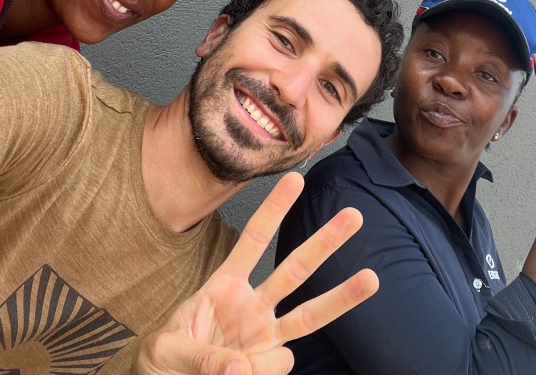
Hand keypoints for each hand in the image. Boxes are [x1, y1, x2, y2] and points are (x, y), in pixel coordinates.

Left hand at [133, 172, 378, 374]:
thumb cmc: (165, 359)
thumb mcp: (168, 350)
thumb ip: (202, 358)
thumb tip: (242, 368)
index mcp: (224, 286)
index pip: (253, 241)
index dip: (273, 211)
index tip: (295, 180)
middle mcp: (253, 306)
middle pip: (295, 269)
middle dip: (325, 242)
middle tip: (354, 215)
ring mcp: (265, 335)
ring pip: (309, 315)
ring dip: (342, 296)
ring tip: (371, 278)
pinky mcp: (267, 363)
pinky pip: (278, 364)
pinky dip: (261, 370)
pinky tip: (237, 373)